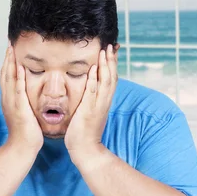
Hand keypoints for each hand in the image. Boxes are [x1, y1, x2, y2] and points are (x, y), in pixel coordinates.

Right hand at [0, 45, 42, 154]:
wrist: (22, 147)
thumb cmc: (26, 133)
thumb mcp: (24, 114)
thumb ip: (24, 103)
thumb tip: (28, 97)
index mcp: (9, 100)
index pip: (7, 78)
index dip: (8, 64)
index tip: (11, 51)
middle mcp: (8, 100)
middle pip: (5, 74)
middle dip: (7, 59)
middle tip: (9, 44)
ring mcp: (12, 103)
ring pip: (9, 79)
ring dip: (10, 63)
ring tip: (12, 50)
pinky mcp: (19, 107)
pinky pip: (18, 89)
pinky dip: (18, 77)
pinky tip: (20, 67)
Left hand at [65, 44, 117, 162]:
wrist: (86, 150)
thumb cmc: (84, 133)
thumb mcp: (89, 113)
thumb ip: (91, 102)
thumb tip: (88, 92)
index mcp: (103, 102)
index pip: (111, 79)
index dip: (112, 65)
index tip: (111, 51)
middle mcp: (104, 102)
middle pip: (112, 77)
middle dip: (112, 61)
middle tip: (111, 45)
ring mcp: (98, 106)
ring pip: (106, 82)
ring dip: (106, 66)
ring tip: (105, 51)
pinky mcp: (89, 110)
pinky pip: (93, 92)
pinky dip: (94, 80)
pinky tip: (93, 69)